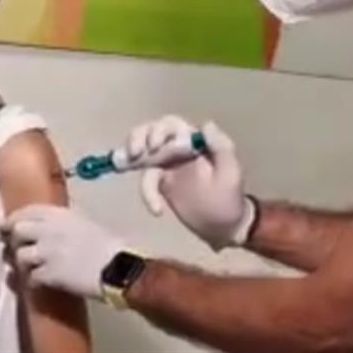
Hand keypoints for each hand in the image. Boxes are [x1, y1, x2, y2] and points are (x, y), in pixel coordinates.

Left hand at [2, 205, 123, 299]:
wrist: (119, 267)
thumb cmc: (108, 244)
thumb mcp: (85, 221)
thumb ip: (63, 221)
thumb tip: (48, 223)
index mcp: (59, 214)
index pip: (26, 211)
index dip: (13, 219)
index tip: (8, 226)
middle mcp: (49, 230)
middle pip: (17, 231)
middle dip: (15, 240)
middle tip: (17, 247)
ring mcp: (47, 253)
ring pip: (20, 256)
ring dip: (23, 263)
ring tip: (31, 267)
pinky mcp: (49, 275)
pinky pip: (31, 278)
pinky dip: (34, 281)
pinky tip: (40, 282)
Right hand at [127, 116, 255, 249]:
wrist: (224, 227)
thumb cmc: (229, 199)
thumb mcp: (230, 173)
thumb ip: (221, 147)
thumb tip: (205, 125)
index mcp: (195, 141)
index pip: (172, 126)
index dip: (158, 131)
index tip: (153, 147)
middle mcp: (178, 148)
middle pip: (151, 132)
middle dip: (138, 138)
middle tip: (134, 154)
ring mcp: (167, 164)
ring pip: (143, 151)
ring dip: (130, 156)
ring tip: (122, 166)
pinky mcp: (160, 182)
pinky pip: (146, 179)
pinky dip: (146, 192)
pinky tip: (157, 210)